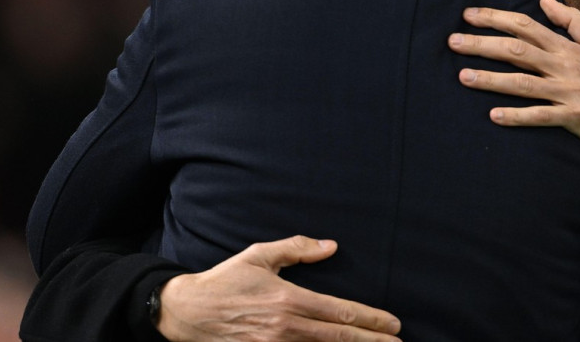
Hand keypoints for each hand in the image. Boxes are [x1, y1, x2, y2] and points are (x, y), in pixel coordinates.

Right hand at [156, 235, 401, 340]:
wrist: (188, 312)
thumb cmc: (226, 280)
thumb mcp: (260, 255)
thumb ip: (297, 248)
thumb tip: (331, 246)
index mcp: (288, 299)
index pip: (339, 311)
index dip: (370, 319)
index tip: (392, 324)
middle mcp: (285, 327)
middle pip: (338, 337)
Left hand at [447, 0, 579, 161]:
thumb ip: (571, 22)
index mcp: (569, 47)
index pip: (526, 26)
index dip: (496, 19)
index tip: (469, 15)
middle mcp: (566, 66)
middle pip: (517, 50)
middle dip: (482, 44)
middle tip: (451, 41)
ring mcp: (569, 92)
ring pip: (523, 83)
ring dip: (490, 79)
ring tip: (462, 77)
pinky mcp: (574, 117)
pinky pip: (540, 116)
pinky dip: (517, 116)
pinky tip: (493, 116)